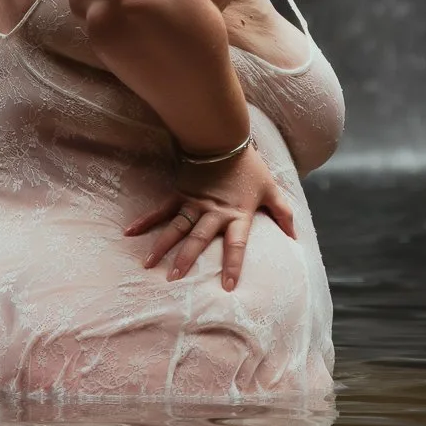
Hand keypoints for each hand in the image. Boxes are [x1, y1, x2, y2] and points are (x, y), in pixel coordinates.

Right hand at [124, 144, 297, 291]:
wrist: (223, 137)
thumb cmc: (249, 166)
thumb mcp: (271, 189)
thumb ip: (283, 213)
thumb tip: (295, 237)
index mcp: (237, 214)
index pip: (236, 245)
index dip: (233, 265)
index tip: (228, 287)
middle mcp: (213, 212)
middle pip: (198, 239)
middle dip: (186, 259)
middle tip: (174, 278)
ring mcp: (194, 203)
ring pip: (176, 228)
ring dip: (162, 246)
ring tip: (149, 264)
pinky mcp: (181, 193)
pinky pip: (161, 210)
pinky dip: (146, 221)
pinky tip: (131, 232)